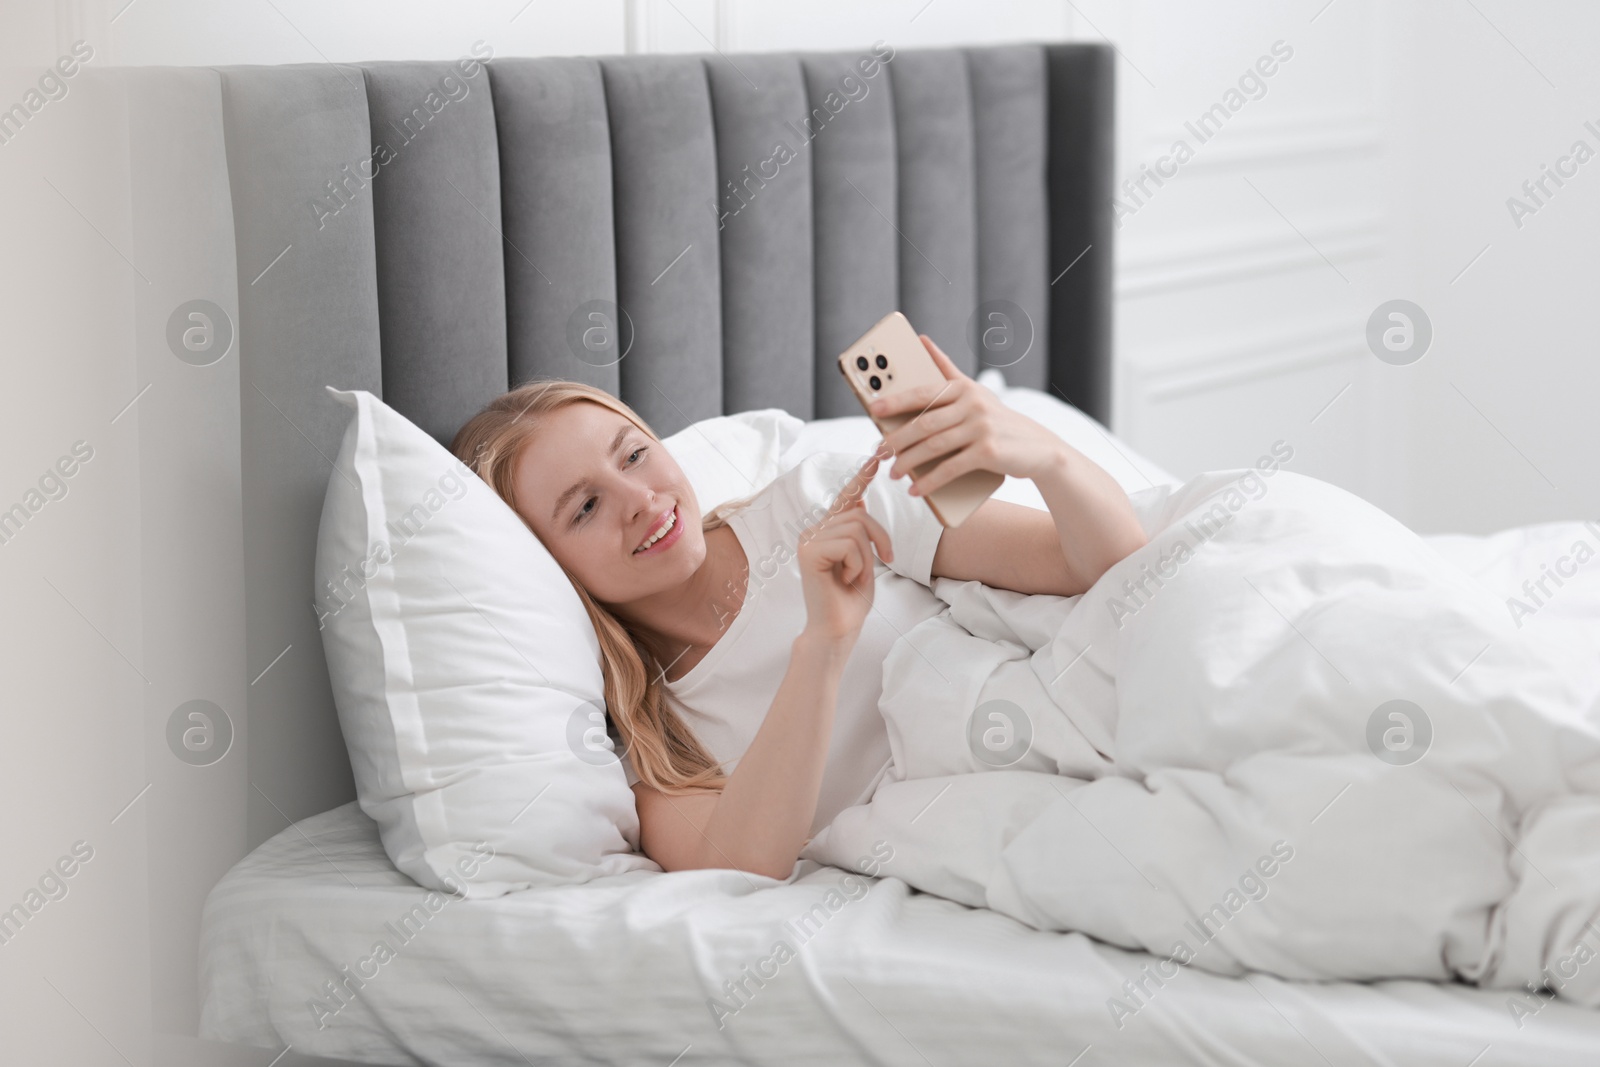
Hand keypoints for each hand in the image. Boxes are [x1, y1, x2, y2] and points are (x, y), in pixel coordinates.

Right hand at [796, 452, 893, 643]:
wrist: (838, 629)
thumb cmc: (851, 600)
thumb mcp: (864, 559)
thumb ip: (859, 532)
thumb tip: (858, 500)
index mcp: (828, 532)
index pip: (846, 498)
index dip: (861, 476)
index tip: (877, 455)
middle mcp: (814, 531)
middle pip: (859, 513)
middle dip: (879, 537)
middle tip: (884, 560)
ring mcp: (808, 539)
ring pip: (857, 527)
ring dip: (867, 556)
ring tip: (854, 575)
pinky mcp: (809, 551)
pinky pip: (849, 543)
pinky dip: (857, 564)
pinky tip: (844, 578)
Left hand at [871, 334, 1066, 497]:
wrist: (1037, 447)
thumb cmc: (997, 419)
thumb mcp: (975, 391)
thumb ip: (947, 369)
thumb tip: (922, 340)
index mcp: (963, 388)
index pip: (923, 393)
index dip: (895, 401)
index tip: (873, 409)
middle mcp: (972, 405)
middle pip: (924, 424)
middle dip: (897, 440)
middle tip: (878, 452)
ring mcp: (981, 428)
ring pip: (933, 447)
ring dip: (909, 463)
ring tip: (893, 473)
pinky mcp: (987, 452)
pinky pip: (950, 469)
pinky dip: (930, 481)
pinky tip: (916, 490)